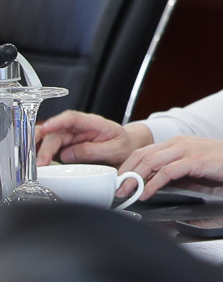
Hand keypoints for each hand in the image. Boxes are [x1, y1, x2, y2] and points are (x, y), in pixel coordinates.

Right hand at [36, 111, 151, 166]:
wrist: (127, 151)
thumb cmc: (124, 147)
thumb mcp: (115, 150)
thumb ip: (93, 151)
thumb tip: (67, 155)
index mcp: (94, 123)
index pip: (73, 118)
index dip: (57, 122)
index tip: (46, 129)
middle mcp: (79, 128)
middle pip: (56, 132)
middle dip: (45, 147)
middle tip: (41, 162)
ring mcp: (71, 137)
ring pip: (49, 140)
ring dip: (40, 150)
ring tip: (36, 163)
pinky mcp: (66, 147)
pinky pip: (50, 148)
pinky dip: (41, 154)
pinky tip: (38, 162)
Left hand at [121, 136, 222, 198]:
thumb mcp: (196, 168)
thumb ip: (177, 173)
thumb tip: (158, 184)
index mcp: (178, 143)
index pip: (144, 152)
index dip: (128, 167)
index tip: (120, 182)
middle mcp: (180, 143)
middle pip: (142, 156)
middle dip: (126, 174)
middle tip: (117, 190)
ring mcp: (188, 150)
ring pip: (151, 162)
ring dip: (135, 179)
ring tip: (127, 193)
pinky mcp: (196, 160)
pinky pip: (167, 172)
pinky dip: (154, 184)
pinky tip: (148, 194)